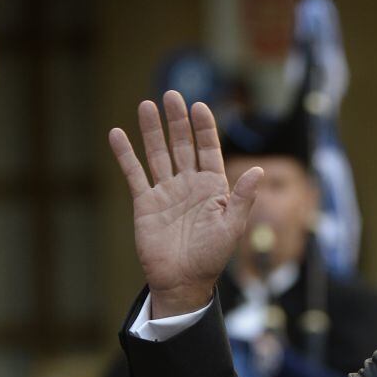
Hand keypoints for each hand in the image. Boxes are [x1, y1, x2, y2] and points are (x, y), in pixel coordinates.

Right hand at [108, 90, 263, 317]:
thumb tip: (259, 170)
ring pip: (158, 154)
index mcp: (213, 188)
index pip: (209, 150)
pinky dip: (125, 155)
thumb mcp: (233, 227)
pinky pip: (134, 174)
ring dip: (152, 130)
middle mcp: (189, 185)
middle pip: (182, 145)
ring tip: (146, 105)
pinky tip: (117, 134)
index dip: (205, 129)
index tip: (199, 106)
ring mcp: (166, 192)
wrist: (183, 281)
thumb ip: (243, 197)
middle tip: (171, 95)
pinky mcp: (145, 203)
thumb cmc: (212, 257)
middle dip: (177, 121)